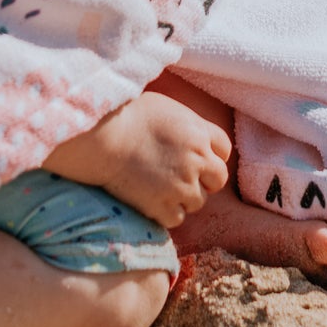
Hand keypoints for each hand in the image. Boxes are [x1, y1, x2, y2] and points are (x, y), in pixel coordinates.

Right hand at [44, 90, 231, 225]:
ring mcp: (182, 186)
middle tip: (182, 175)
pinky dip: (166, 212)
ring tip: (162, 185)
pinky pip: (176, 218)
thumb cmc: (127, 113)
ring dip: (184, 197)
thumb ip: (185, 123)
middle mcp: (197, 161)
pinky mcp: (163, 207)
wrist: (103, 137)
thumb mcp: (165, 107)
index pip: (224, 148)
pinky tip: (152, 199)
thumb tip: (187, 131)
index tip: (198, 156)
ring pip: (198, 201)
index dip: (211, 153)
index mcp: (199, 133)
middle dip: (204, 179)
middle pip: (218, 178)